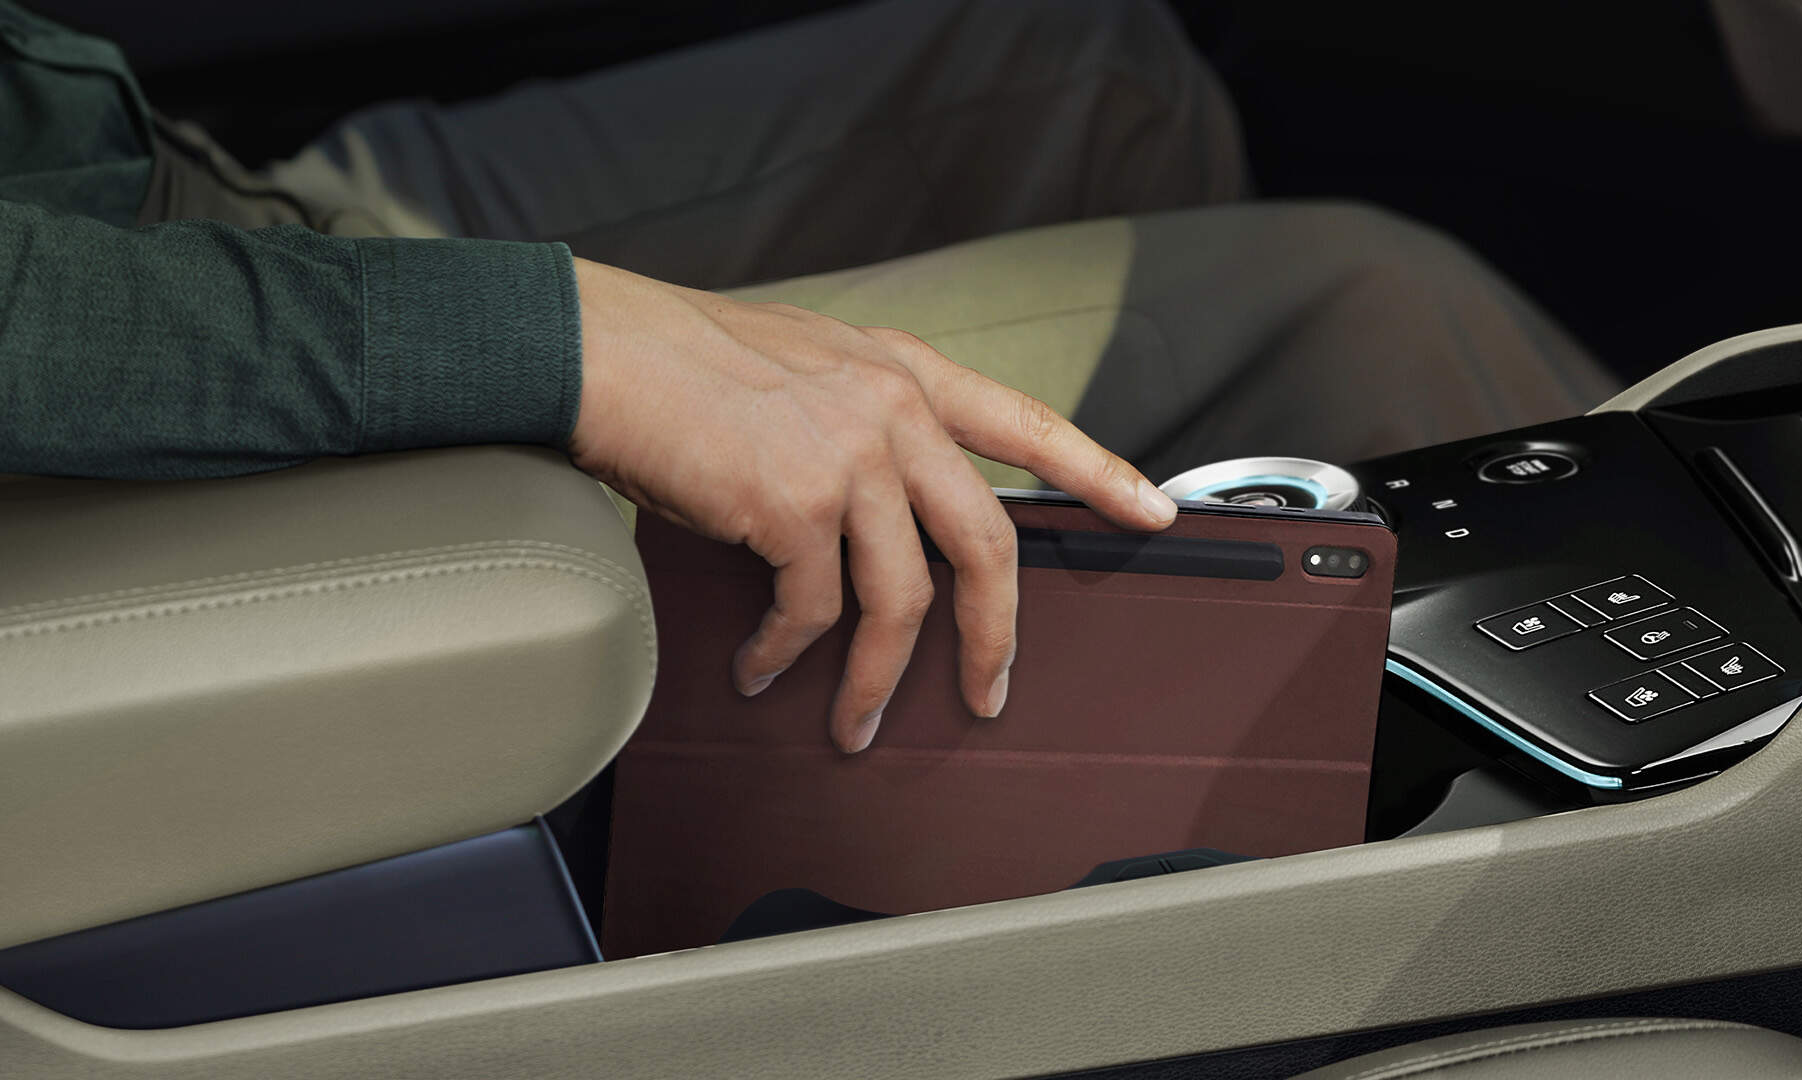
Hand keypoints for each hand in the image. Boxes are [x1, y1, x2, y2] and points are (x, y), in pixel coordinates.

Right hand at [567, 258, 1176, 751]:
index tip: (1153, 513)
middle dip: (995, 637)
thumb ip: (863, 419)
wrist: (600, 350)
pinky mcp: (792, 504)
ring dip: (875, 680)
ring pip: (901, 600)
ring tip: (854, 725)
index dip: (1098, 471)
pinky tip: (759, 669)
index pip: (1027, 422)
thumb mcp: (806, 364)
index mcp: (903, 372)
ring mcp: (848, 457)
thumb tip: (882, 511)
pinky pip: (812, 612)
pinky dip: (787, 656)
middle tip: (988, 694)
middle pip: (986, 543)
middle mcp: (892, 411)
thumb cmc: (684, 362)